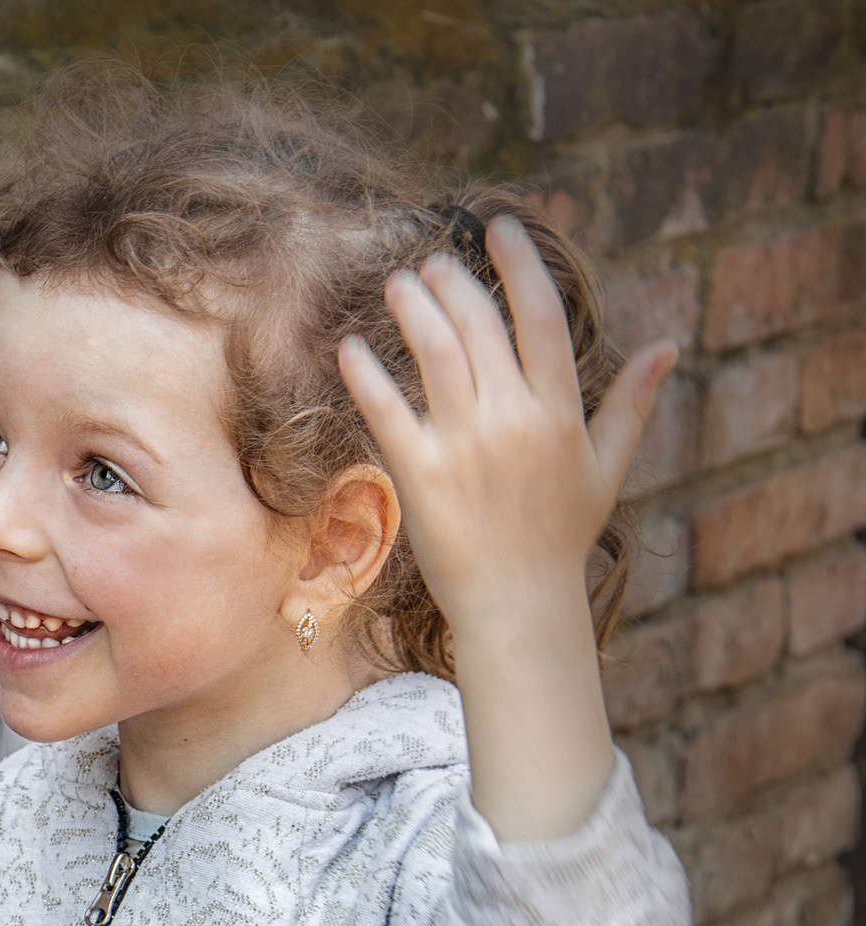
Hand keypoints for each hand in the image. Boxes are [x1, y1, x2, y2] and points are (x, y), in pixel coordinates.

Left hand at [339, 215, 672, 840]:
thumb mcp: (606, 467)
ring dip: (415, 309)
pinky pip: (387, 410)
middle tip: (435, 261)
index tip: (499, 228)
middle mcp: (513, 419)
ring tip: (401, 282)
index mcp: (559, 412)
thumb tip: (668, 345)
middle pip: (481, 326)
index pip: (542, 317)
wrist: (518, 603)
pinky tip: (351, 347)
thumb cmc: (560, 537)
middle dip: (456, 283)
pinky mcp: (419, 474)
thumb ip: (631, 403)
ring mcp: (464, 444)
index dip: (520, 264)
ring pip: (436, 354)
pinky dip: (367, 373)